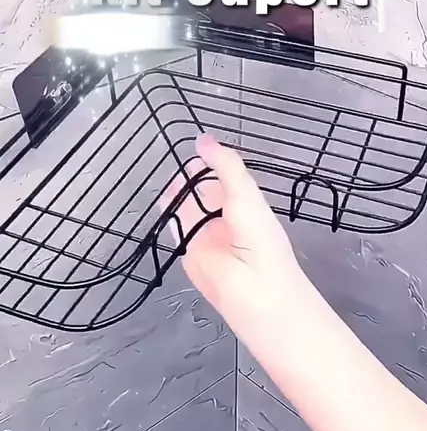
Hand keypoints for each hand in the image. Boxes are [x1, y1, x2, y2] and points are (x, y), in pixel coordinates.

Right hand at [161, 134, 299, 334]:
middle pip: (204, 191)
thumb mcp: (245, 194)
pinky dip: (169, 214)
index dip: (213, 162)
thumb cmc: (259, 238)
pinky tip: (164, 199)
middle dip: (192, 177)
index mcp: (246, 203)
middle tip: (179, 162)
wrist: (256, 292)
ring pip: (188, 207)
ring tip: (170, 179)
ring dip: (179, 194)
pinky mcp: (189, 251)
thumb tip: (202, 138)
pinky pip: (177, 228)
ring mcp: (206, 234)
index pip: (226, 177)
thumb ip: (225, 166)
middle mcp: (225, 217)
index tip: (196, 145)